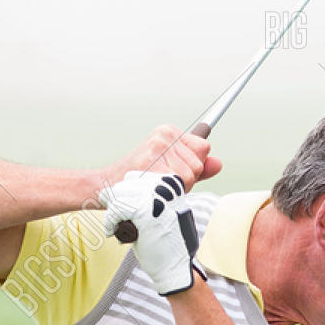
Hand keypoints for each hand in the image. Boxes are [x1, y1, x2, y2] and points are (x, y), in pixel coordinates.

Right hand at [98, 125, 221, 195]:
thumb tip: (218, 163)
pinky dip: (167, 192)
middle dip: (186, 180)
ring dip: (176, 188)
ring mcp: (157, 147)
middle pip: (198, 164)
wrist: (106, 186)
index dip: (193, 167)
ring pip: (189, 175)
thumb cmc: (139, 179)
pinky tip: (151, 188)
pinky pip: (177, 183)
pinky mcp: (151, 161)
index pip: (203, 148)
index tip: (173, 170)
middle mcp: (164, 135)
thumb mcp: (172, 170)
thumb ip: (198, 167)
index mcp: (169, 132)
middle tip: (162, 181)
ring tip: (156, 185)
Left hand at [100, 171, 200, 294]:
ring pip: (118, 195)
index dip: (124, 194)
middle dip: (116, 202)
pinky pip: (116, 210)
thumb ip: (147, 198)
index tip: (122, 210)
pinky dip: (110, 222)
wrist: (176, 265)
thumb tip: (114, 190)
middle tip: (117, 220)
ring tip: (115, 226)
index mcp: (171, 184)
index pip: (135, 177)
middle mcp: (165, 187)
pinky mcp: (144, 212)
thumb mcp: (162, 212)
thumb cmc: (166, 242)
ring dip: (112, 213)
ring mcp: (154, 198)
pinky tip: (112, 231)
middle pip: (124, 184)